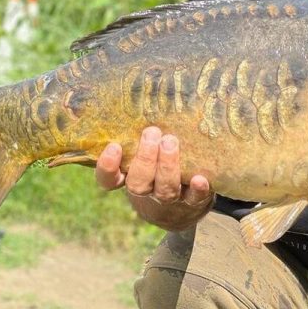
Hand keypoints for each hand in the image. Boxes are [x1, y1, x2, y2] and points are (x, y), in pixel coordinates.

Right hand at [95, 126, 213, 228]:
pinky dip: (197, 190)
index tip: (114, 146)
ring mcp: (169, 200)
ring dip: (167, 166)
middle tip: (152, 132)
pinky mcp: (192, 203)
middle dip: (145, 158)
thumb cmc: (158, 168)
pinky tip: (199, 178)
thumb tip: (139, 100)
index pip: (109, 180)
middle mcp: (146, 192)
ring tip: (170, 142)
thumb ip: (139, 137)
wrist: (182, 207)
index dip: (108, 167)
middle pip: (139, 183)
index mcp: (128, 180)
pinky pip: (194, 199)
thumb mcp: (144, 154)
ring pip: (165, 189)